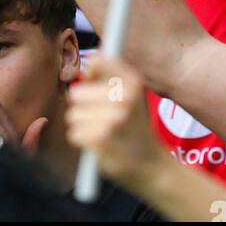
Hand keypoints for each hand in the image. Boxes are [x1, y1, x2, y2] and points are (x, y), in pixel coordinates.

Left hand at [65, 55, 160, 189]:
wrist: (153, 165)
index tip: (95, 85)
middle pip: (76, 93)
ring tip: (104, 132)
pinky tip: (101, 145)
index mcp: (133, 81)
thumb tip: (85, 66)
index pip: (97, 61)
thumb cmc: (134, 125)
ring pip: (73, 115)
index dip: (90, 75)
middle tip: (103, 118)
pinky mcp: (101, 139)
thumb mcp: (131, 93)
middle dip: (84, 107)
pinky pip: (74, 134)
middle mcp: (124, 96)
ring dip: (84, 126)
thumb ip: (108, 74)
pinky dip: (84, 141)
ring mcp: (112, 118)